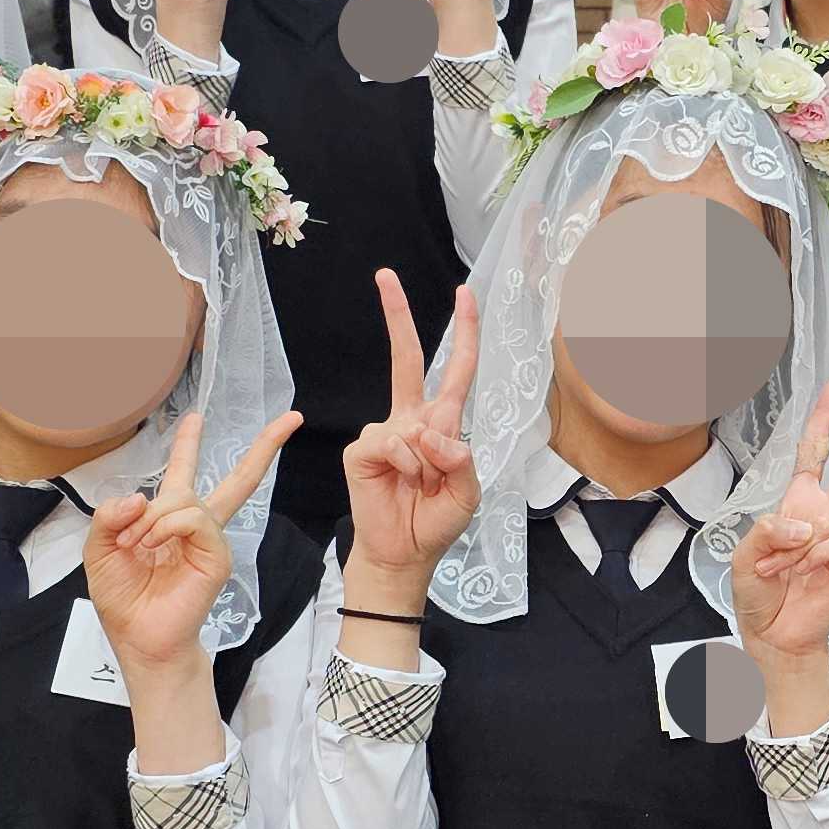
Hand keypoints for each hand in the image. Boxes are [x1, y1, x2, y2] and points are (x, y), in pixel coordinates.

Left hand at [85, 403, 302, 671]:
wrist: (140, 639)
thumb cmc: (124, 599)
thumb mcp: (99, 549)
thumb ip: (109, 517)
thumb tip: (139, 496)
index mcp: (168, 521)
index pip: (184, 474)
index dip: (189, 444)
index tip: (197, 417)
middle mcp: (196, 527)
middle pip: (237, 481)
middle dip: (264, 448)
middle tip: (291, 420)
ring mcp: (210, 541)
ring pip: (186, 500)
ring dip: (152, 518)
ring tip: (135, 545)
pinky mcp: (217, 556)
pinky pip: (193, 520)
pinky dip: (166, 526)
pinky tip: (152, 545)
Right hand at [340, 272, 481, 579]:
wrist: (404, 554)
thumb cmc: (436, 521)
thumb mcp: (467, 491)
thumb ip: (460, 459)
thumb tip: (434, 433)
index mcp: (441, 424)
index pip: (455, 370)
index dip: (463, 333)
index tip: (463, 294)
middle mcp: (411, 420)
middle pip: (407, 358)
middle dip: (398, 315)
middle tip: (385, 274)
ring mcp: (384, 432)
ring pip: (414, 426)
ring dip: (426, 462)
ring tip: (421, 488)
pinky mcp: (362, 449)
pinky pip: (391, 443)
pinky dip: (404, 466)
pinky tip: (401, 483)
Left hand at [729, 381, 828, 664]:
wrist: (773, 635)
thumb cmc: (757, 593)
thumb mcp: (746, 554)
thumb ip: (769, 529)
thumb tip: (809, 523)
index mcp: (798, 503)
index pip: (814, 453)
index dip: (824, 419)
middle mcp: (825, 514)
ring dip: (799, 547)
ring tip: (783, 573)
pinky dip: (818, 557)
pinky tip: (806, 574)